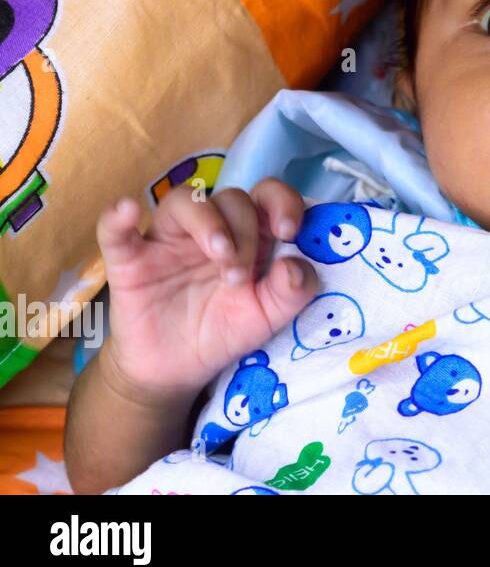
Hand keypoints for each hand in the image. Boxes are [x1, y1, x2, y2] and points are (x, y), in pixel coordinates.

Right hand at [96, 178, 318, 402]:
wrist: (175, 370)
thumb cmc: (225, 330)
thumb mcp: (268, 316)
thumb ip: (292, 292)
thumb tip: (296, 266)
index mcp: (248, 235)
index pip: (267, 196)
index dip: (281, 202)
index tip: (289, 231)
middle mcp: (210, 228)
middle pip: (231, 199)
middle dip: (244, 232)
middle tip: (240, 276)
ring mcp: (168, 240)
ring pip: (184, 201)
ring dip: (207, 223)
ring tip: (220, 256)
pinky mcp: (129, 260)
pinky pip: (115, 231)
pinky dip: (117, 217)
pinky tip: (127, 211)